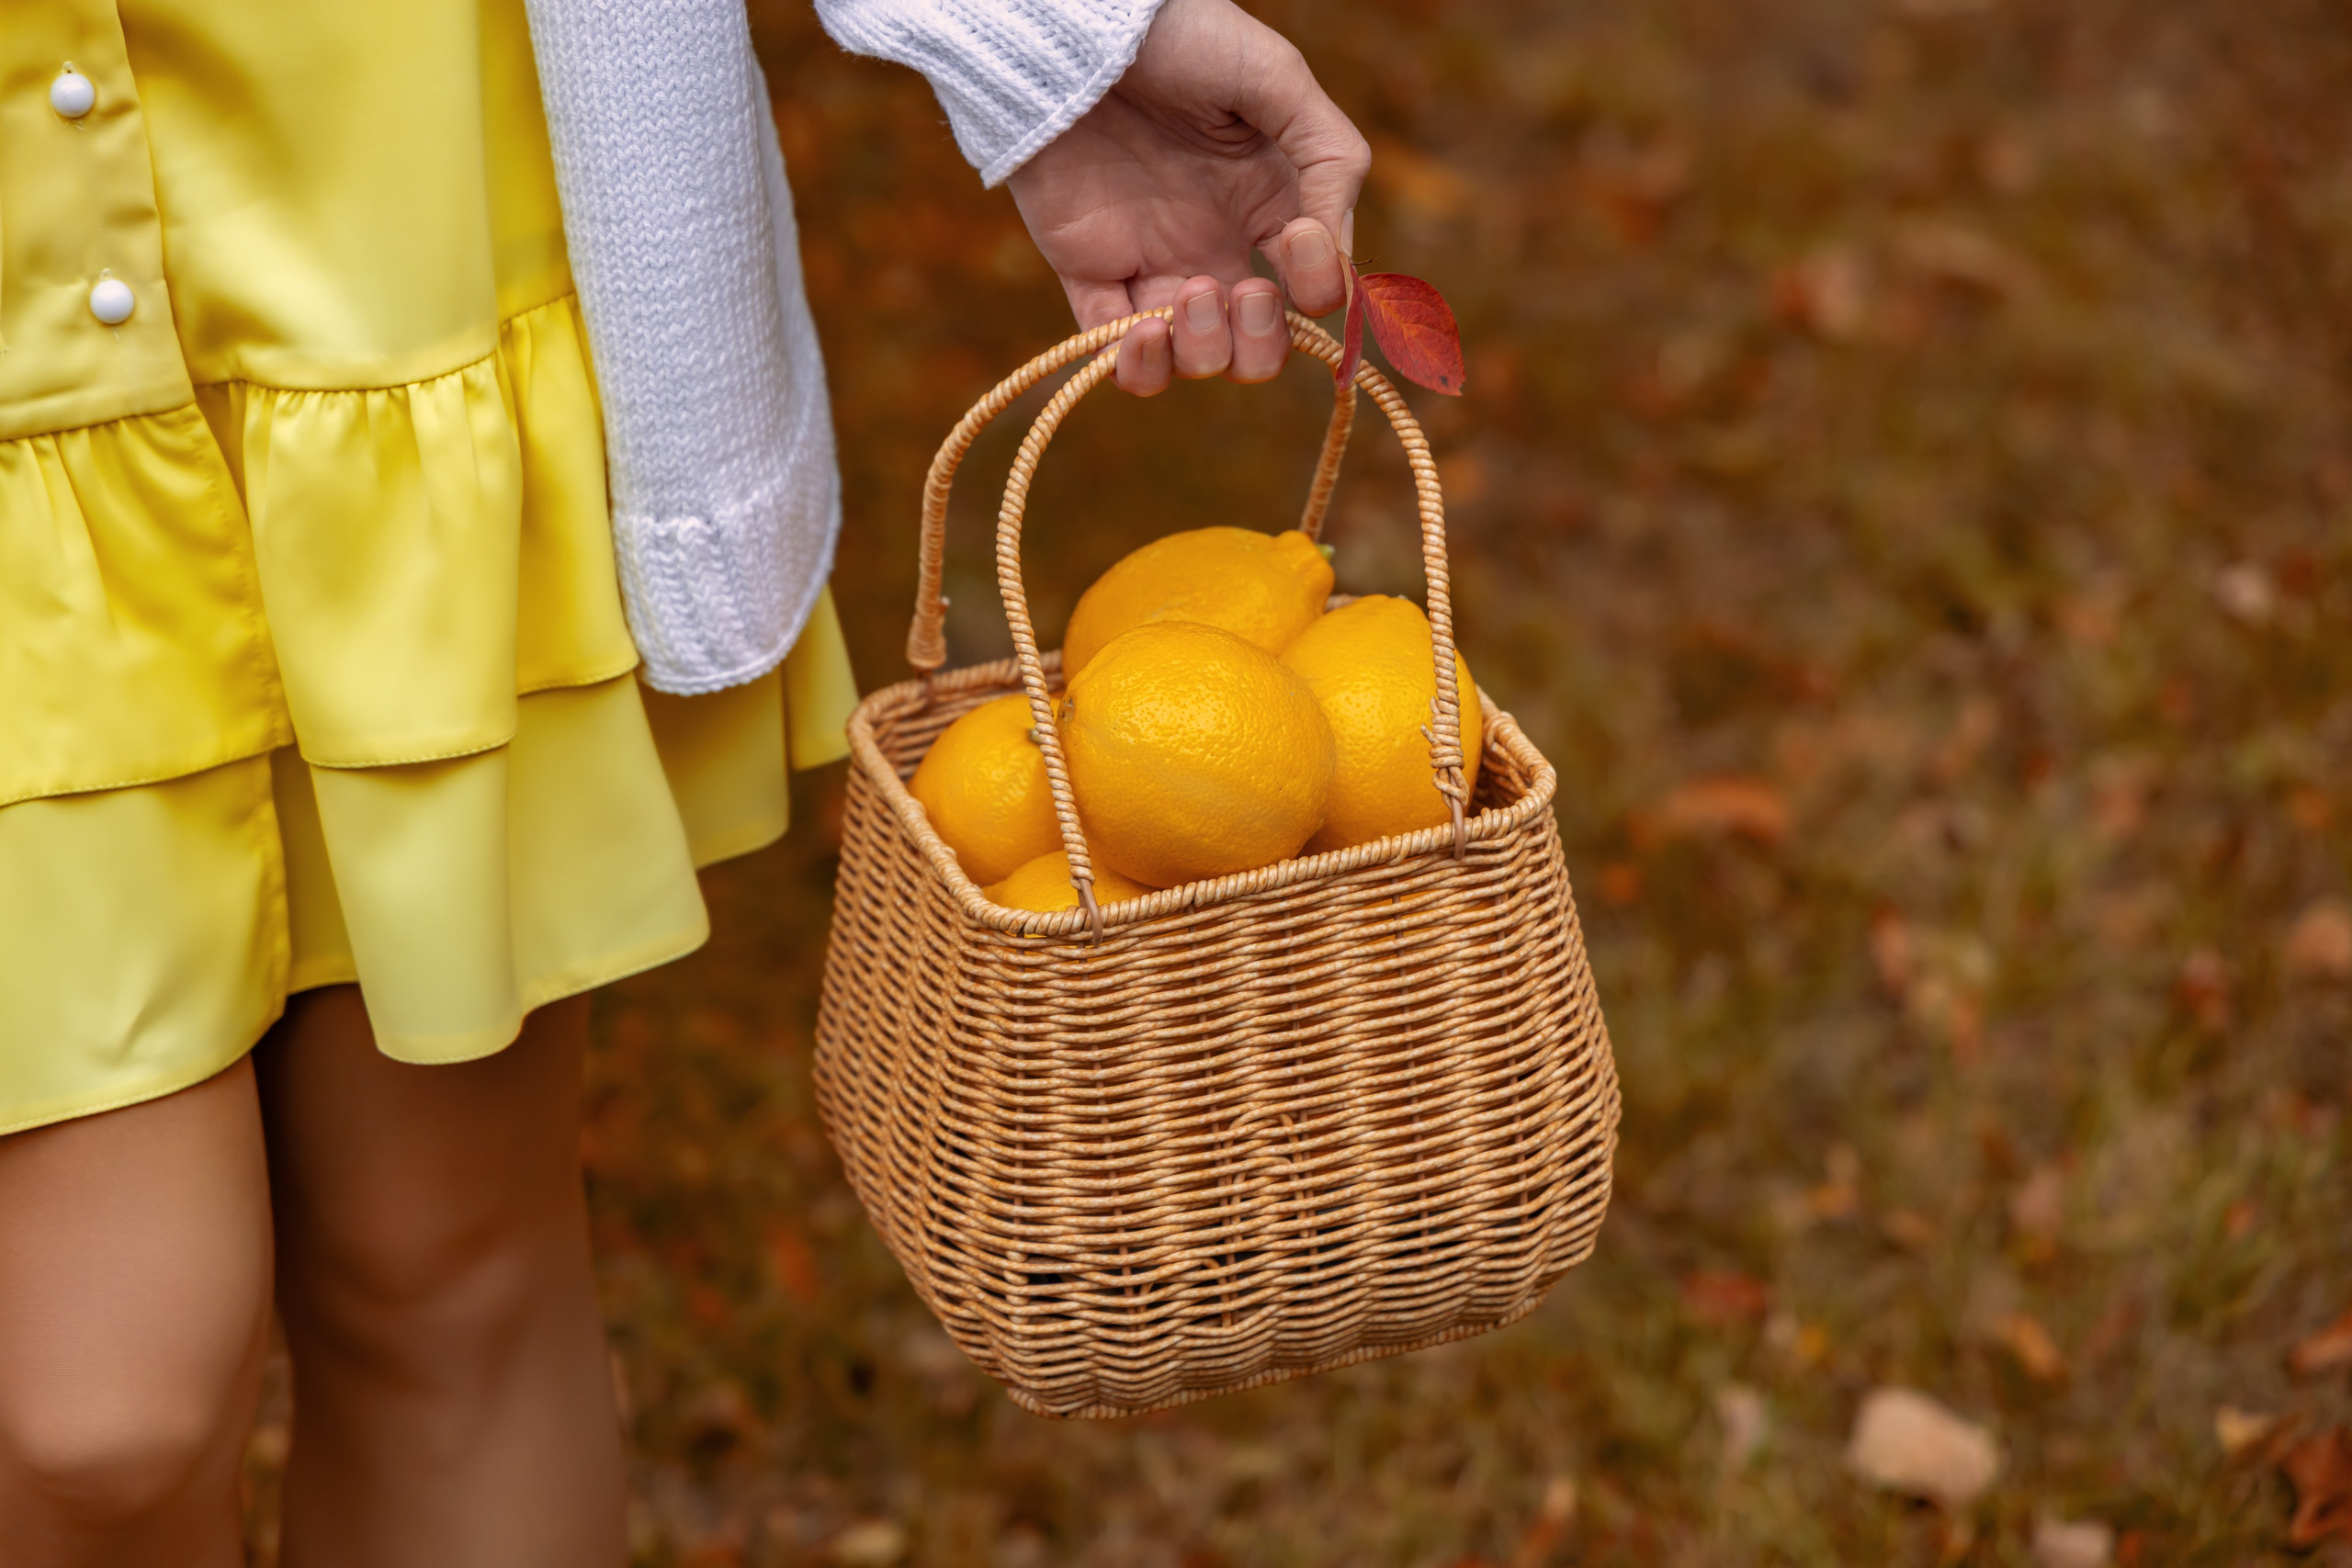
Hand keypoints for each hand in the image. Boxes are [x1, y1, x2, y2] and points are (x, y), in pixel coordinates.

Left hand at [1005, 0, 1369, 394]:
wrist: (1080, 30)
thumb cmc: (1183, 38)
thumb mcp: (1278, 80)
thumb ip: (1328, 161)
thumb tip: (1331, 253)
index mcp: (1268, 204)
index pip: (1311, 290)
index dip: (1317, 289)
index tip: (1296, 238)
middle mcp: (1214, 244)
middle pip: (1256, 348)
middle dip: (1261, 344)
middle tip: (1242, 290)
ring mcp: (1152, 263)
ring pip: (1194, 361)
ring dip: (1205, 352)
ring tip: (1188, 294)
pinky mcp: (1089, 271)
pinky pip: (1111, 353)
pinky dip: (1136, 365)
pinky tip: (1142, 331)